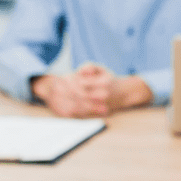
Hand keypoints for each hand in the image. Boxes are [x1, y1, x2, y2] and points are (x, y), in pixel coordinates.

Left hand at [31, 63, 152, 117]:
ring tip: (59, 93)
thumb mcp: (101, 68)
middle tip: (57, 85)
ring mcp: (100, 107)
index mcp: (104, 83)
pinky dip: (71, 108)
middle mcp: (103, 96)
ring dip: (67, 100)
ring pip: (79, 105)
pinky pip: (81, 113)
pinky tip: (65, 102)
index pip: (82, 83)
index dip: (70, 80)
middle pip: (78, 95)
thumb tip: (79, 71)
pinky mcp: (96, 114)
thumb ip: (89, 66)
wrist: (122, 94)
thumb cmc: (109, 79)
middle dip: (66, 90)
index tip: (63, 77)